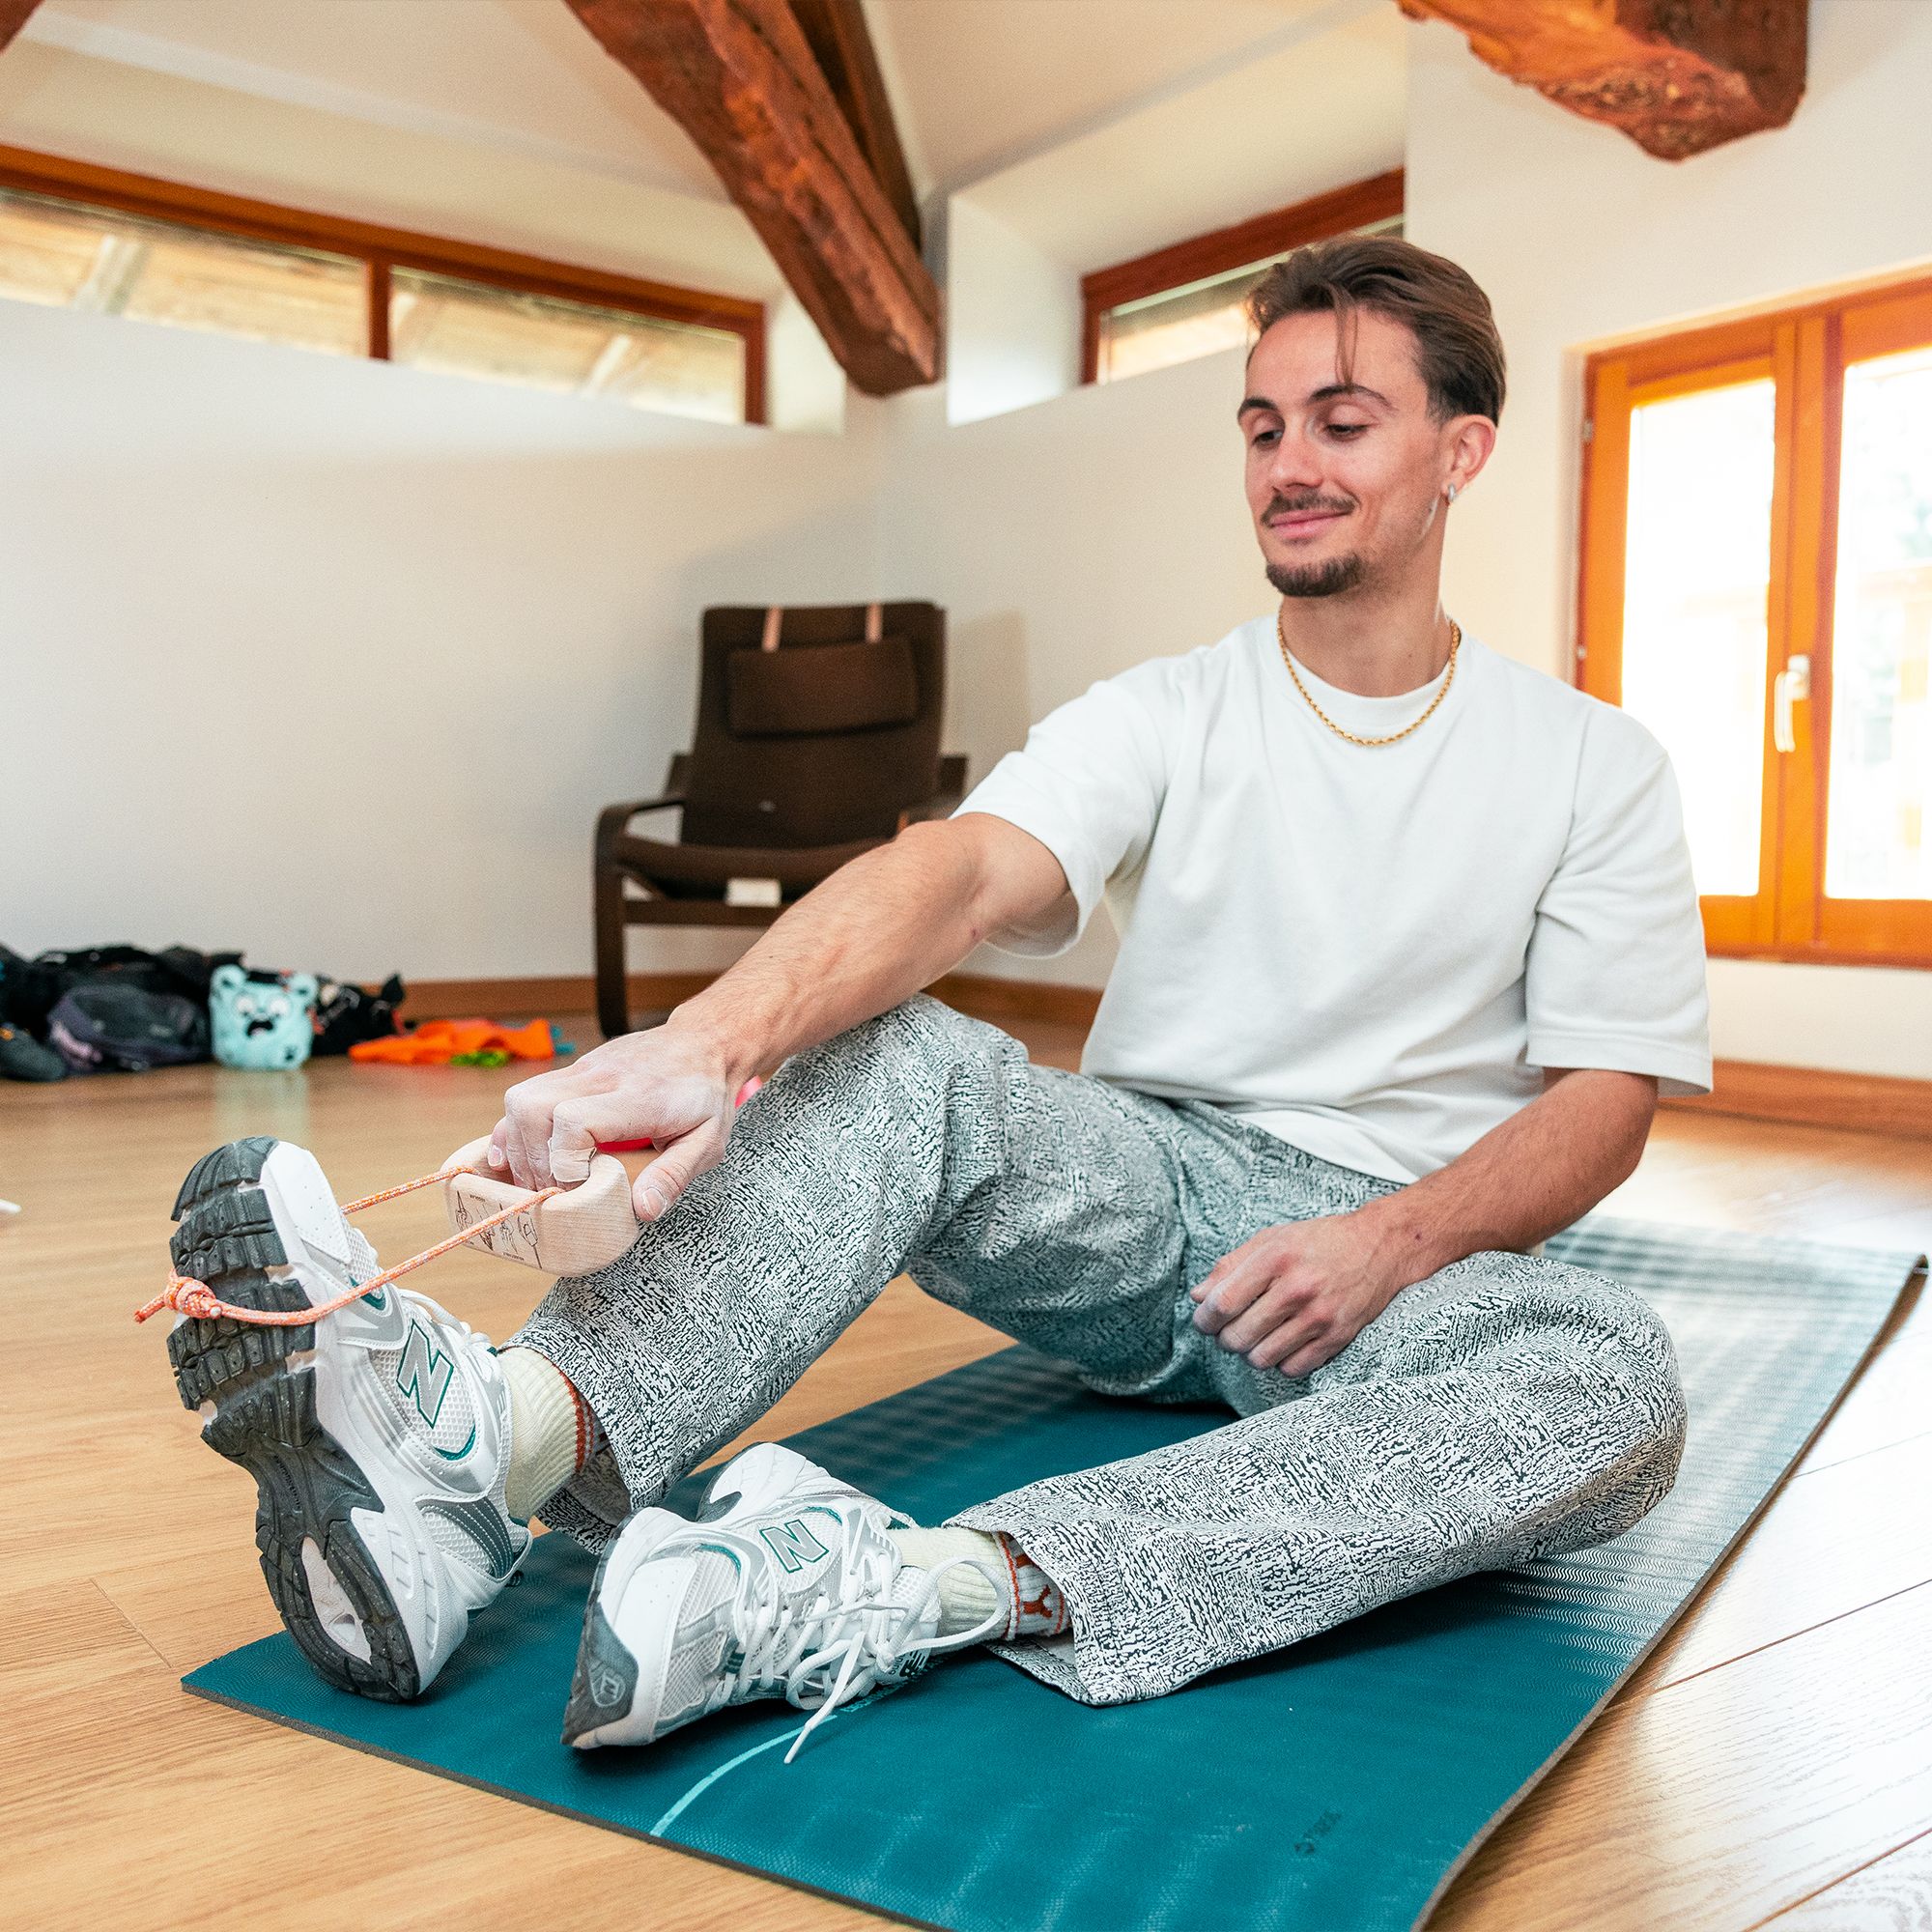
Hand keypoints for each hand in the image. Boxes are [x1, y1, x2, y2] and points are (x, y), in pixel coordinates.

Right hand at [492, 1020, 744, 1222]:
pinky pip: (526, 1095)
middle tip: (553, 1192)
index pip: (574, 1121)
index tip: (578, 1189)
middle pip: (532, 1107)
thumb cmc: (706, 1095)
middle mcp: (602, 1076)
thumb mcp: (708, 1141)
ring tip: (539, 1180)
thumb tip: (642, 1210)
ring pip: (520, 1099)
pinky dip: (514, 1128)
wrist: (704, 1042)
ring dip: (519, 1146)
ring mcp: (583, 1069)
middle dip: (532, 1160)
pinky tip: (519, 1158)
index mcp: (637, 1096)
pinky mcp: (573, 1070)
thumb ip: (675, 1175)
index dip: (564, 1162)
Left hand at [1189, 1210, 1405, 1375]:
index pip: (1223, 1303)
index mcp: (1276, 1259)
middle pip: (1238, 1336)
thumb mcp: (1271, 1239)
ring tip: (1256, 1337)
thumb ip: (1230, 1265)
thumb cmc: (1320, 1241)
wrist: (1379, 1246)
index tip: (1204, 1321)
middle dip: (1224, 1339)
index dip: (1205, 1319)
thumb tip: (1198, 1297)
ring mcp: (1320, 1316)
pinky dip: (1280, 1362)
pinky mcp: (1337, 1337)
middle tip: (1229, 1330)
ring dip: (1250, 1353)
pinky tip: (1282, 1344)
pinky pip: (1292, 1369)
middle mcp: (1298, 1288)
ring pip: (1262, 1358)